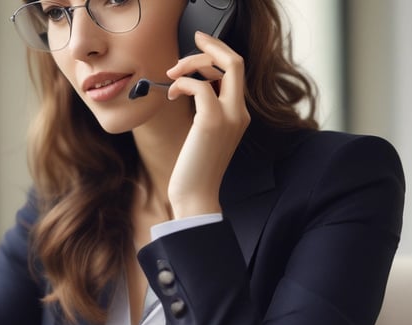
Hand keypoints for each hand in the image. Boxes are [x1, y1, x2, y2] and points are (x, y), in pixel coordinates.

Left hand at [165, 31, 250, 218]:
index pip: (236, 71)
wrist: (195, 195)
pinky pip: (199, 85)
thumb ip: (205, 109)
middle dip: (211, 46)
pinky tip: (172, 94)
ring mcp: (229, 116)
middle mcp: (239, 112)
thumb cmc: (194, 167)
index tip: (200, 42)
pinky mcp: (211, 121)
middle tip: (190, 43)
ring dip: (192, 62)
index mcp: (238, 114)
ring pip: (223, 67)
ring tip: (173, 74)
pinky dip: (182, 82)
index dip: (219, 52)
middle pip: (236, 62)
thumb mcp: (203, 133)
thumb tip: (190, 84)